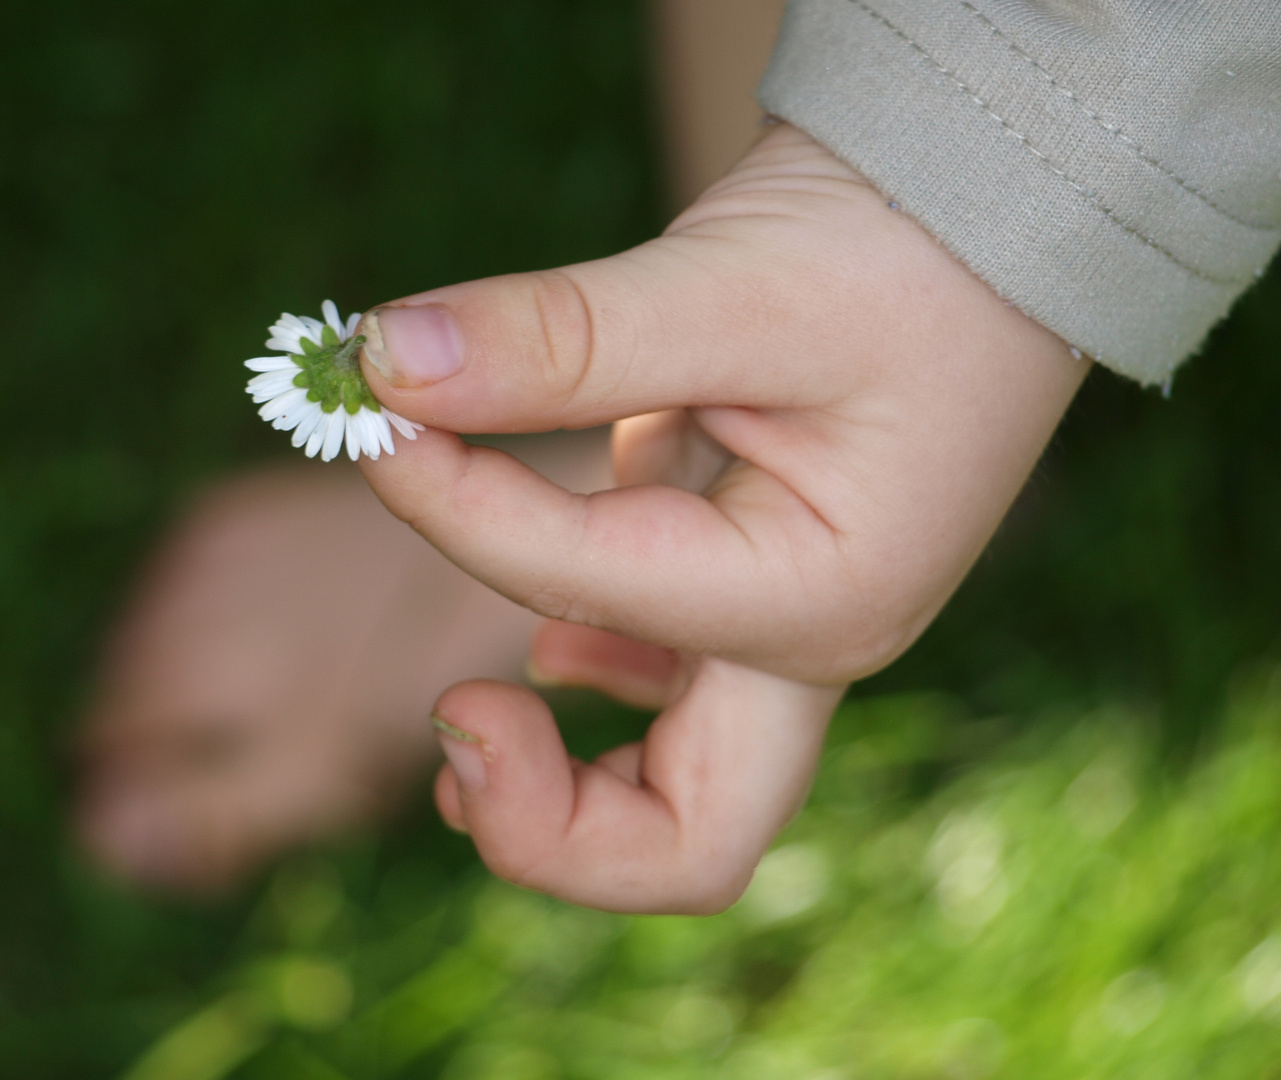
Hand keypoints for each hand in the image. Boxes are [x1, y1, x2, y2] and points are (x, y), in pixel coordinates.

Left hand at [356, 122, 1087, 911]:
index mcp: (822, 599)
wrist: (989, 213)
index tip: (376, 406)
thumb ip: (560, 337)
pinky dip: (587, 668)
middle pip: (683, 839)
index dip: (452, 502)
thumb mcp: (731, 281)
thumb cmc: (903, 245)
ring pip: (669, 787)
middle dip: (545, 825)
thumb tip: (383, 366)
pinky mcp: (748, 582)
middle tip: (451, 718)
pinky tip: (545, 646)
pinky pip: (660, 682)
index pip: (583, 587)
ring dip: (560, 779)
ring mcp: (780, 626)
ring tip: (471, 711)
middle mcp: (807, 645)